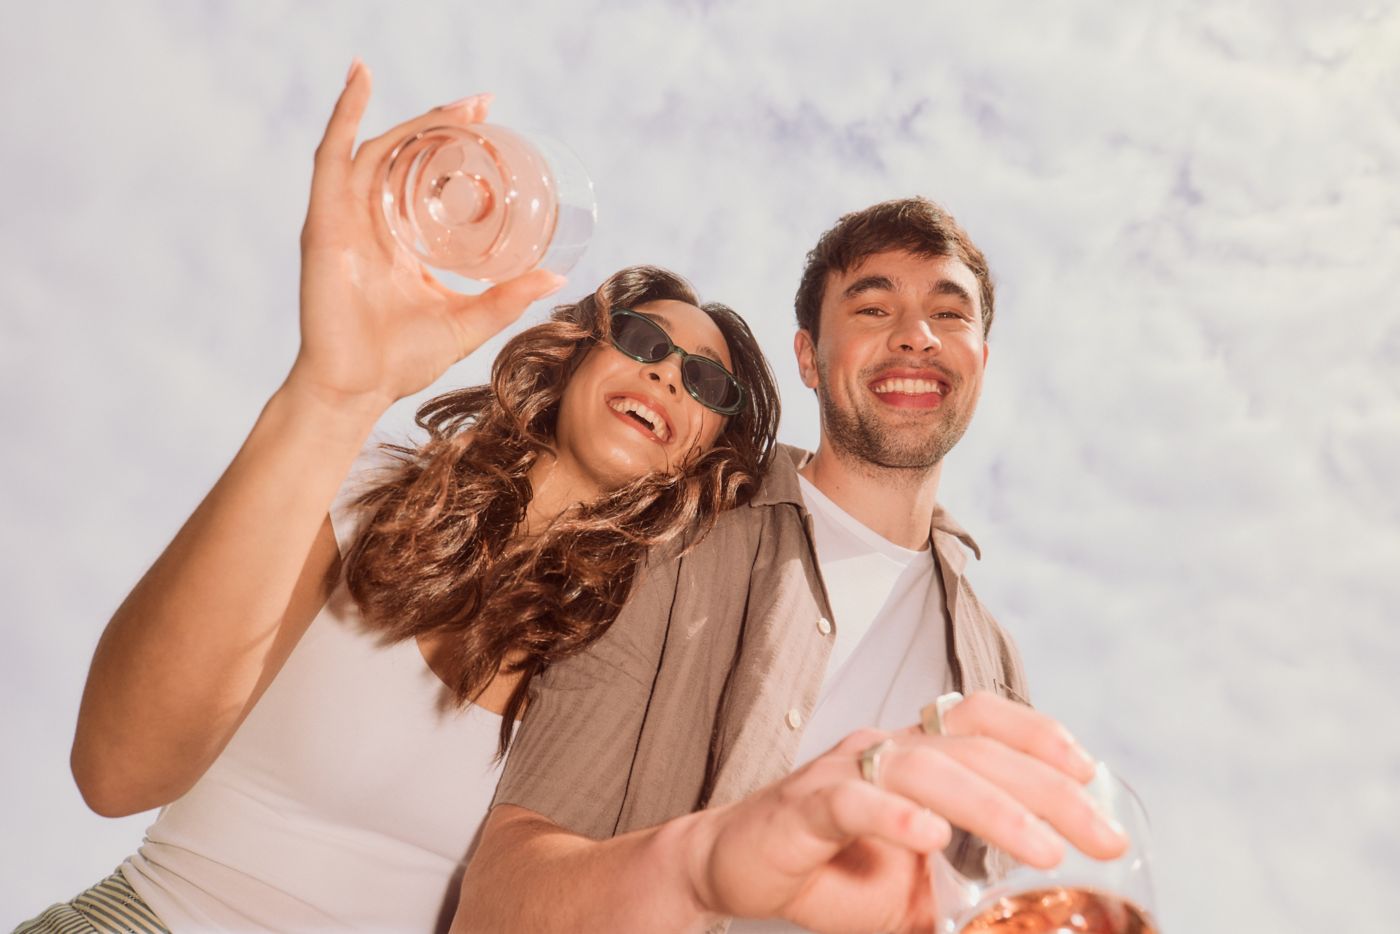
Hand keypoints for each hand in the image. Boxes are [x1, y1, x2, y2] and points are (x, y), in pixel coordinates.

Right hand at [286, 61, 566, 414]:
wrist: (358, 389)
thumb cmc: (401, 361)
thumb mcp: (470, 321)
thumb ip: (508, 298)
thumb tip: (557, 277)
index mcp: (398, 240)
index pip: (423, 176)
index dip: (452, 144)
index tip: (489, 122)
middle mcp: (370, 222)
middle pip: (404, 155)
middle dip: (442, 124)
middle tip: (484, 107)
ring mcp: (344, 220)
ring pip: (376, 148)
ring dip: (414, 120)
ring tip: (457, 107)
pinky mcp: (323, 224)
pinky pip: (331, 158)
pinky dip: (343, 116)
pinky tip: (360, 83)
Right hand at [686, 692, 1128, 932]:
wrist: (732, 870)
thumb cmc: (830, 873)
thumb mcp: (915, 890)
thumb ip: (967, 890)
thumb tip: (1033, 924)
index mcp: (911, 756)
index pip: (980, 718)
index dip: (1036, 732)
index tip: (1089, 768)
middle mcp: (882, 749)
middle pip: (974, 748)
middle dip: (1047, 789)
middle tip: (1102, 835)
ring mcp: (842, 771)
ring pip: (927, 770)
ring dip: (992, 807)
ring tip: (1043, 849)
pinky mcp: (804, 805)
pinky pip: (853, 799)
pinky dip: (895, 816)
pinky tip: (930, 838)